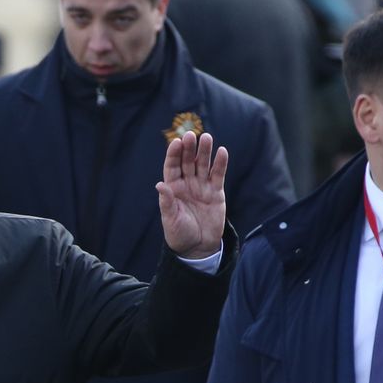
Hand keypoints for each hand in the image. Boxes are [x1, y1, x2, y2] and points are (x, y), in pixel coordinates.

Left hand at [157, 131, 226, 258]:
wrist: (197, 247)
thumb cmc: (179, 234)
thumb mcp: (170, 219)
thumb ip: (167, 202)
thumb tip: (160, 185)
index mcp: (173, 188)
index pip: (172, 167)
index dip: (174, 154)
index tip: (176, 142)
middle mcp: (187, 184)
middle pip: (188, 162)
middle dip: (189, 149)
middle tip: (191, 135)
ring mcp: (202, 187)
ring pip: (203, 165)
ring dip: (204, 152)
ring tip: (206, 137)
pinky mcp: (216, 193)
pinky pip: (218, 175)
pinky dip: (220, 164)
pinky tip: (222, 151)